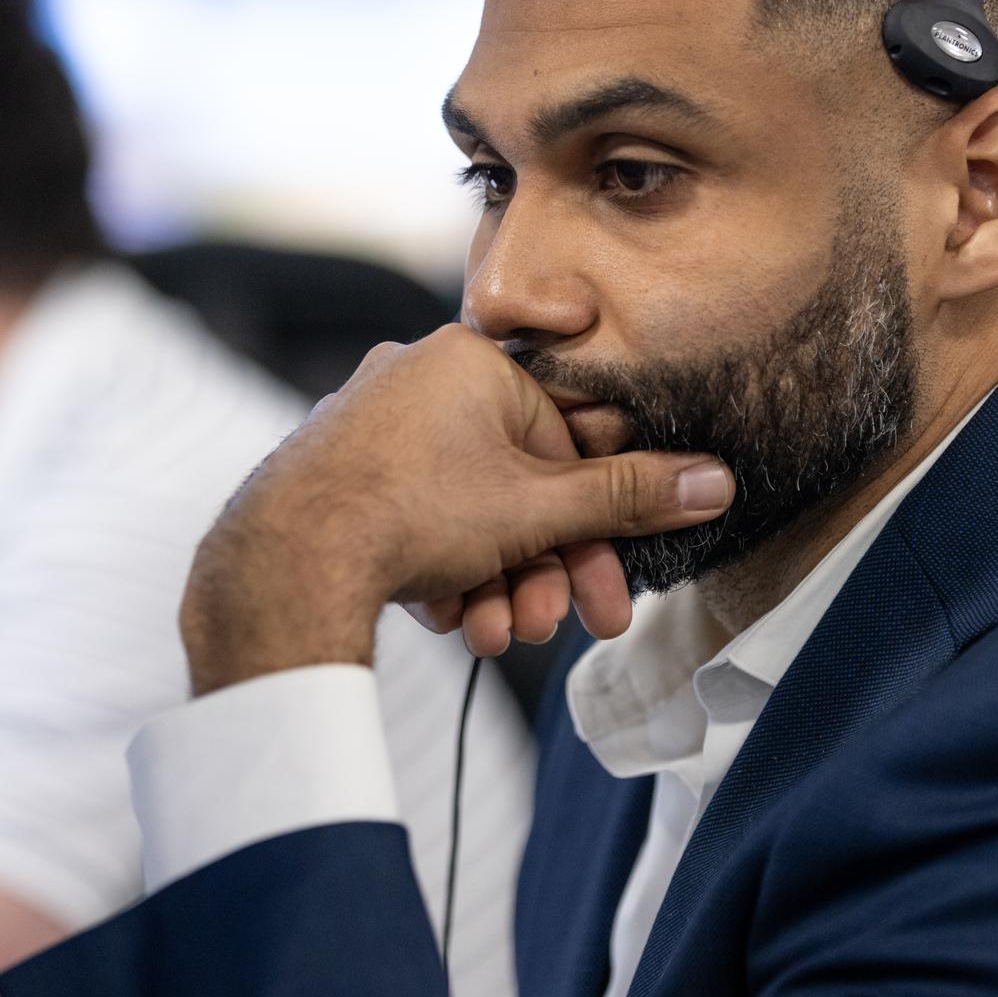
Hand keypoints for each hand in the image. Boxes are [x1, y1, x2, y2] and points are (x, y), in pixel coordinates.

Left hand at [180, 325, 733, 693]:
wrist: (283, 563)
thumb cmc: (411, 513)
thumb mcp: (540, 510)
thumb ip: (630, 497)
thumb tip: (714, 481)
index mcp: (470, 361)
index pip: (563, 445)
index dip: (594, 528)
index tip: (609, 588)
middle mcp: (416, 378)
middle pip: (513, 487)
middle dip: (541, 569)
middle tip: (560, 625)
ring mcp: (370, 426)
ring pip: (463, 513)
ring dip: (493, 583)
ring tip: (493, 635)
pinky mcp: (336, 474)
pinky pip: (413, 520)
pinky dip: (438, 570)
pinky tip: (444, 617)